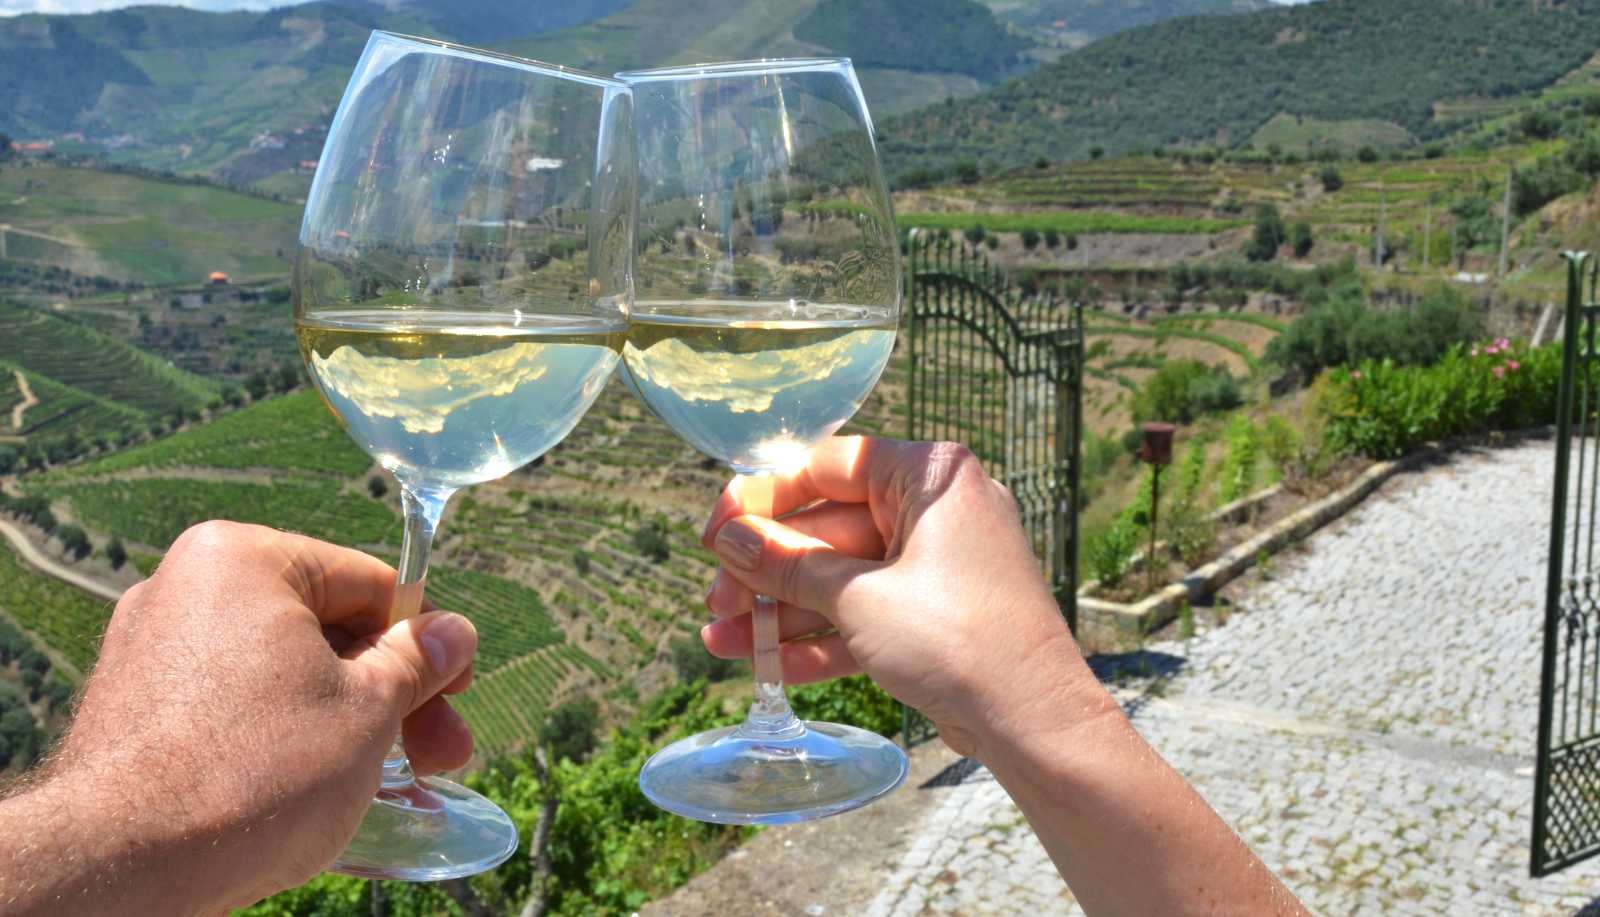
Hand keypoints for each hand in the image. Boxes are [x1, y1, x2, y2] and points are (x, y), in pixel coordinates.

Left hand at [0, 521, 476, 915]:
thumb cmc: (255, 773)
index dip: (424, 641)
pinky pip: (232, 704)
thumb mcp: (369, 710)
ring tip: (382, 780)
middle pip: (325, 630)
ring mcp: (152, 648)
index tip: (455, 693)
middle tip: (437, 754)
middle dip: (389, 695)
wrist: (123, 866)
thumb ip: (418, 661)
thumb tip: (456, 633)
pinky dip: (280, 736)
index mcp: (243, 559)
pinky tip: (313, 787)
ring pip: (281, 672)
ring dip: (343, 720)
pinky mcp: (134, 707)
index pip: (368, 584)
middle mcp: (186, 587)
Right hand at [700, 437, 1112, 758]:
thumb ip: (789, 564)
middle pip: (828, 528)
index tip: (717, 530)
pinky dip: (819, 637)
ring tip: (720, 638)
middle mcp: (935, 509)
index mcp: (928, 476)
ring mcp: (937, 565)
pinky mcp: (935, 615)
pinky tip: (763, 662)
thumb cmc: (958, 640)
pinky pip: (865, 613)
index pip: (828, 466)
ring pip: (841, 578)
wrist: (1033, 720)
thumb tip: (730, 538)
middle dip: (766, 569)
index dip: (763, 497)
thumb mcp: (859, 597)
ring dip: (781, 610)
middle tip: (714, 598)